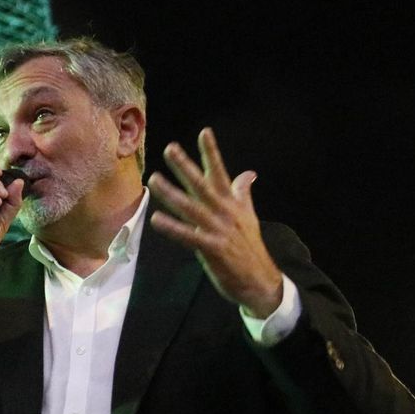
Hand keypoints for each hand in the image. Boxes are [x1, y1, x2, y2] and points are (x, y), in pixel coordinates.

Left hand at [148, 128, 284, 317]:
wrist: (260, 280)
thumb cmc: (249, 247)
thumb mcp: (249, 216)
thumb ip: (243, 193)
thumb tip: (248, 173)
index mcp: (233, 203)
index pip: (221, 172)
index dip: (212, 152)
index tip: (204, 132)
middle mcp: (226, 213)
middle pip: (202, 185)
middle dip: (185, 166)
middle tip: (170, 148)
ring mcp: (220, 230)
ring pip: (192, 207)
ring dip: (172, 193)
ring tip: (154, 180)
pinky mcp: (213, 248)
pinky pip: (190, 236)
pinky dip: (173, 227)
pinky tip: (157, 219)